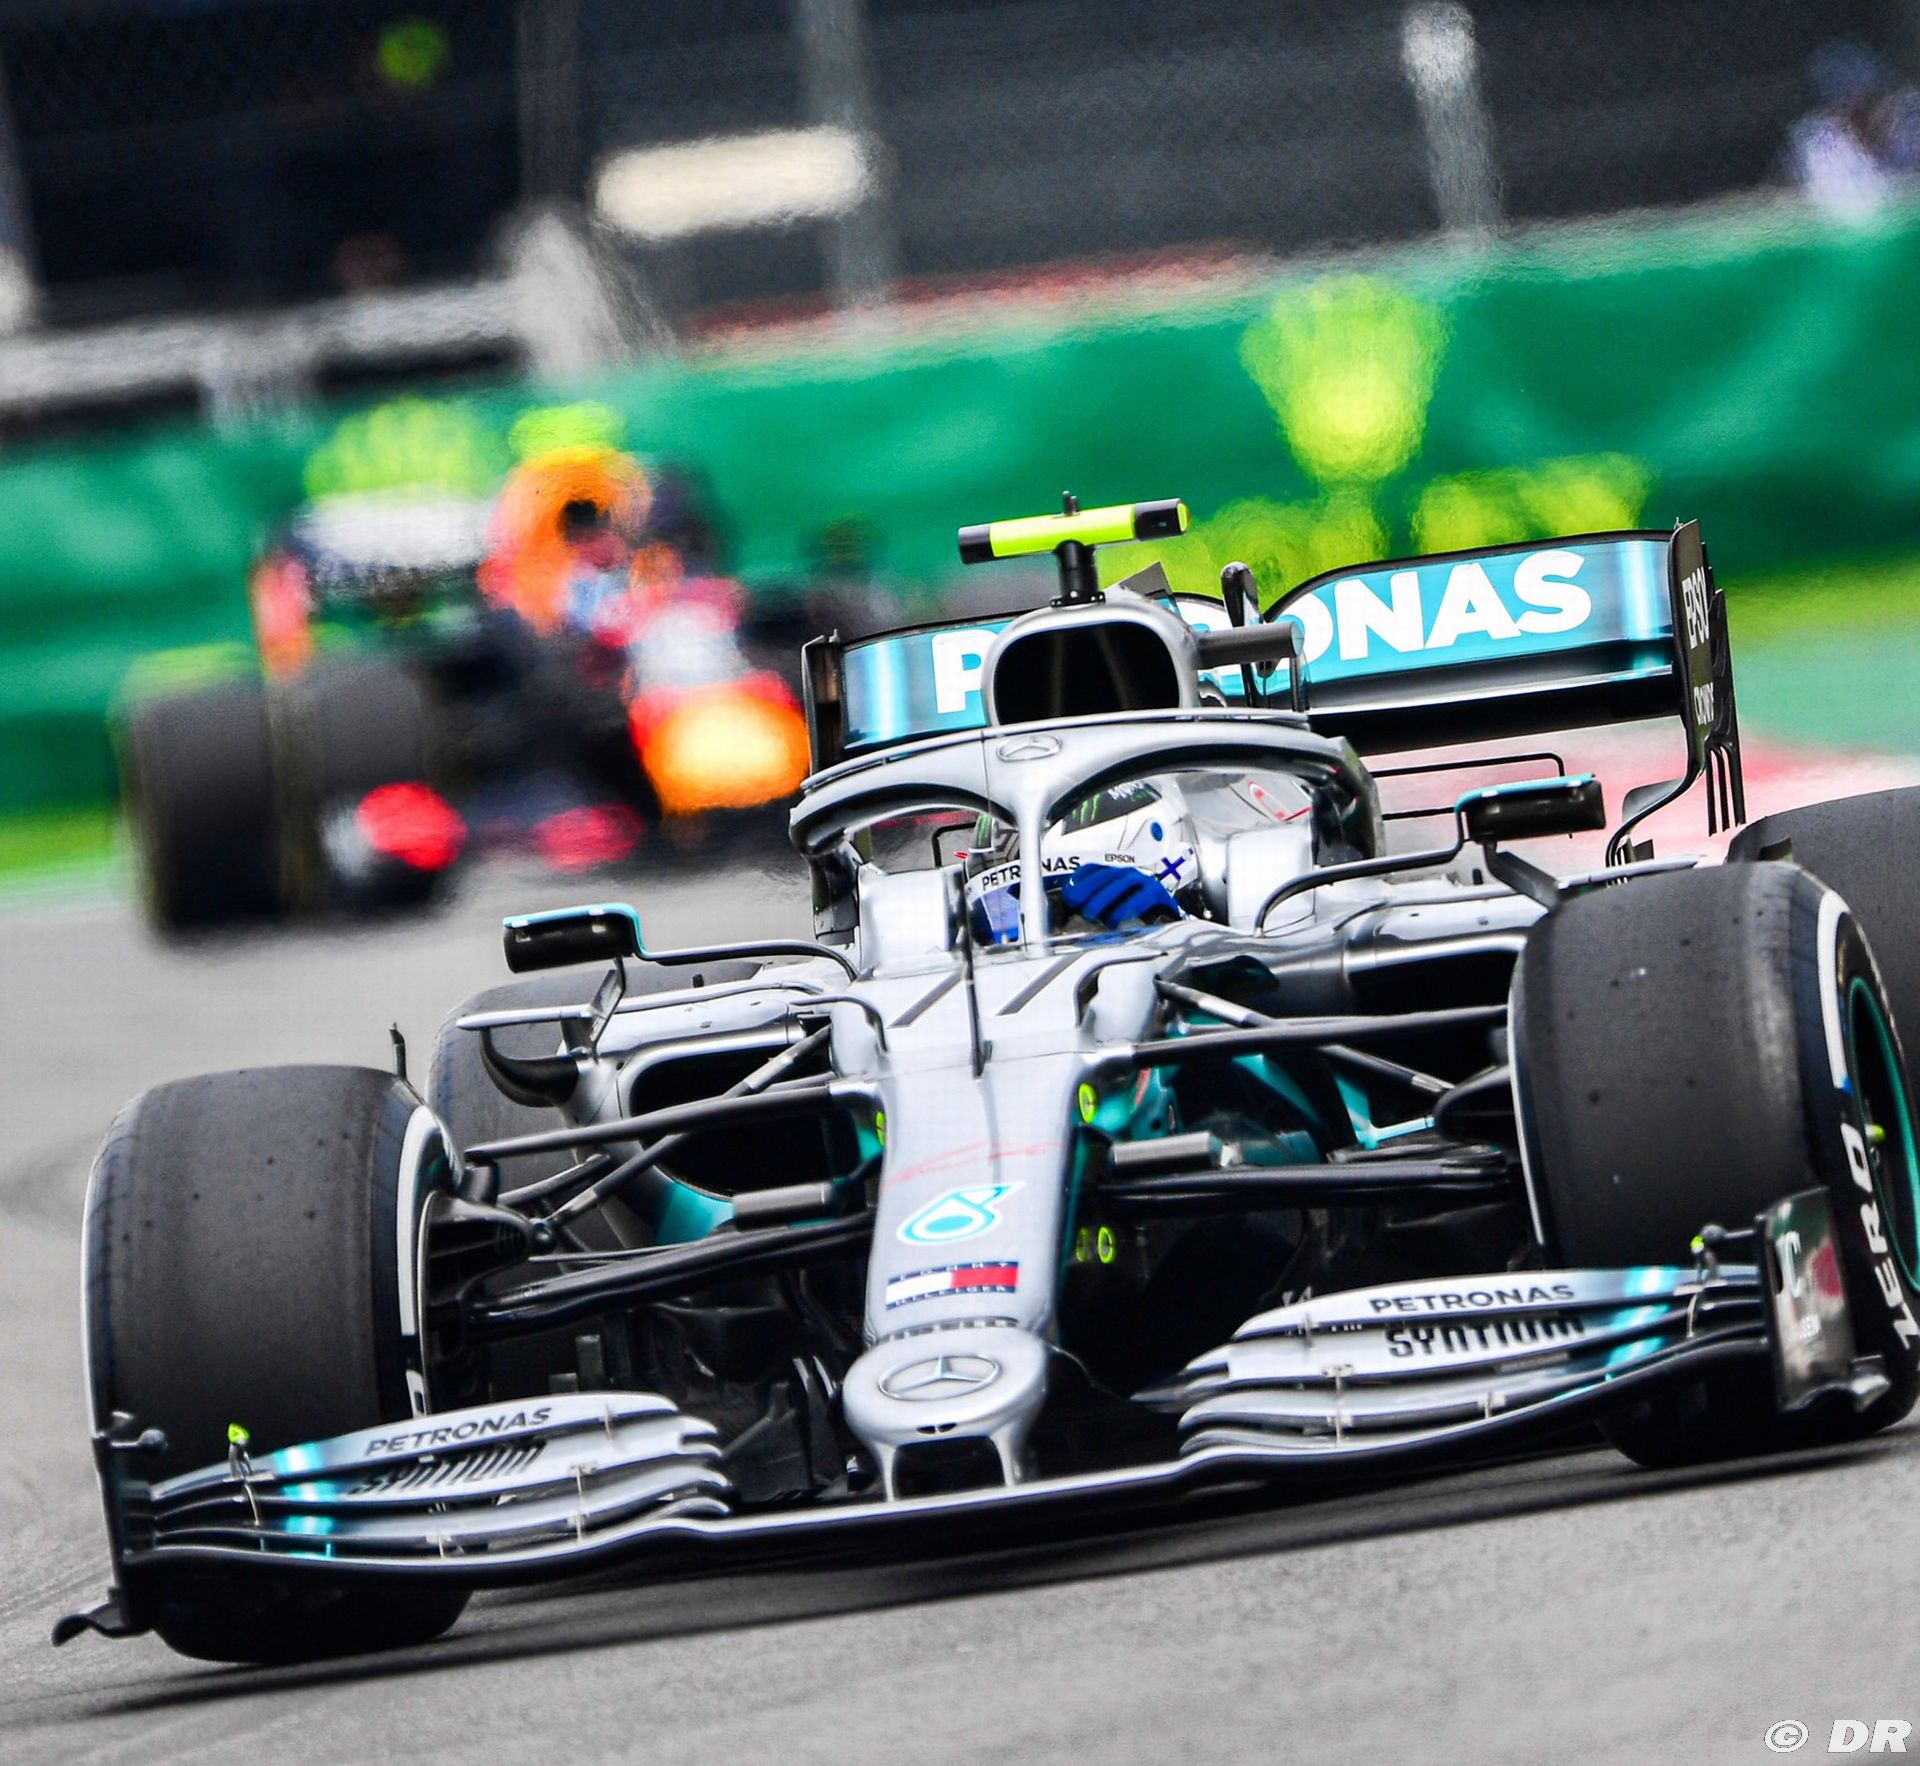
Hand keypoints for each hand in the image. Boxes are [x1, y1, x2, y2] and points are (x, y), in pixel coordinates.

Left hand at [1053, 862, 1180, 928]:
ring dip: (1103, 897)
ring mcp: (1144, 881)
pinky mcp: (1157, 893)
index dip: (1079, 879)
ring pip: (1123, 882)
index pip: (1094, 869)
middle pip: (1106, 874)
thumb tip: (1068, 915)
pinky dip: (1128, 906)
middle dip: (1087, 888)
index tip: (1068, 894)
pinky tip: (1115, 919)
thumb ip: (1090, 907)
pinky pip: (1143, 896)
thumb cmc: (1134, 916)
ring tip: (1090, 913)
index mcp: (1114, 875)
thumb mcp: (1109, 909)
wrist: (1167, 921)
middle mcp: (1128, 874)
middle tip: (1074, 903)